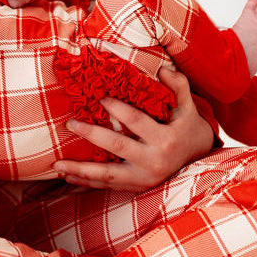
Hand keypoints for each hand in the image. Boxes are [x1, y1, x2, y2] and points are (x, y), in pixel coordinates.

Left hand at [53, 68, 214, 191]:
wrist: (199, 161)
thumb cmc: (188, 128)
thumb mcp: (188, 107)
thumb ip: (178, 86)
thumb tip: (163, 69)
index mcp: (165, 139)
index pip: (136, 121)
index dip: (117, 109)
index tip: (99, 98)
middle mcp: (154, 162)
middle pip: (117, 146)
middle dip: (92, 135)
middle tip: (70, 124)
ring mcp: (144, 179)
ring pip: (107, 175)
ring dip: (80, 171)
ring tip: (57, 165)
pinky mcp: (136, 188)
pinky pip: (108, 186)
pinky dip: (87, 184)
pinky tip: (68, 178)